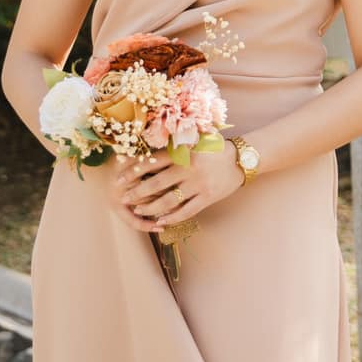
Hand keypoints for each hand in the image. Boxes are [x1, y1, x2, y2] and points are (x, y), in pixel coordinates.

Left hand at [108, 146, 243, 233]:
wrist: (242, 159)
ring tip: (138, 210)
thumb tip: (149, 144)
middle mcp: (188, 169)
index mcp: (183, 152)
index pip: (152, 162)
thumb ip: (176, 143)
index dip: (133, 170)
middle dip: (136, 192)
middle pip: (156, 184)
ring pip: (168, 200)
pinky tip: (159, 221)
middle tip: (123, 198)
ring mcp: (198, 185)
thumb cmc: (215, 148)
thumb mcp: (195, 140)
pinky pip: (185, 211)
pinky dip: (171, 217)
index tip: (119, 177)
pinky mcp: (207, 198)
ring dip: (150, 207)